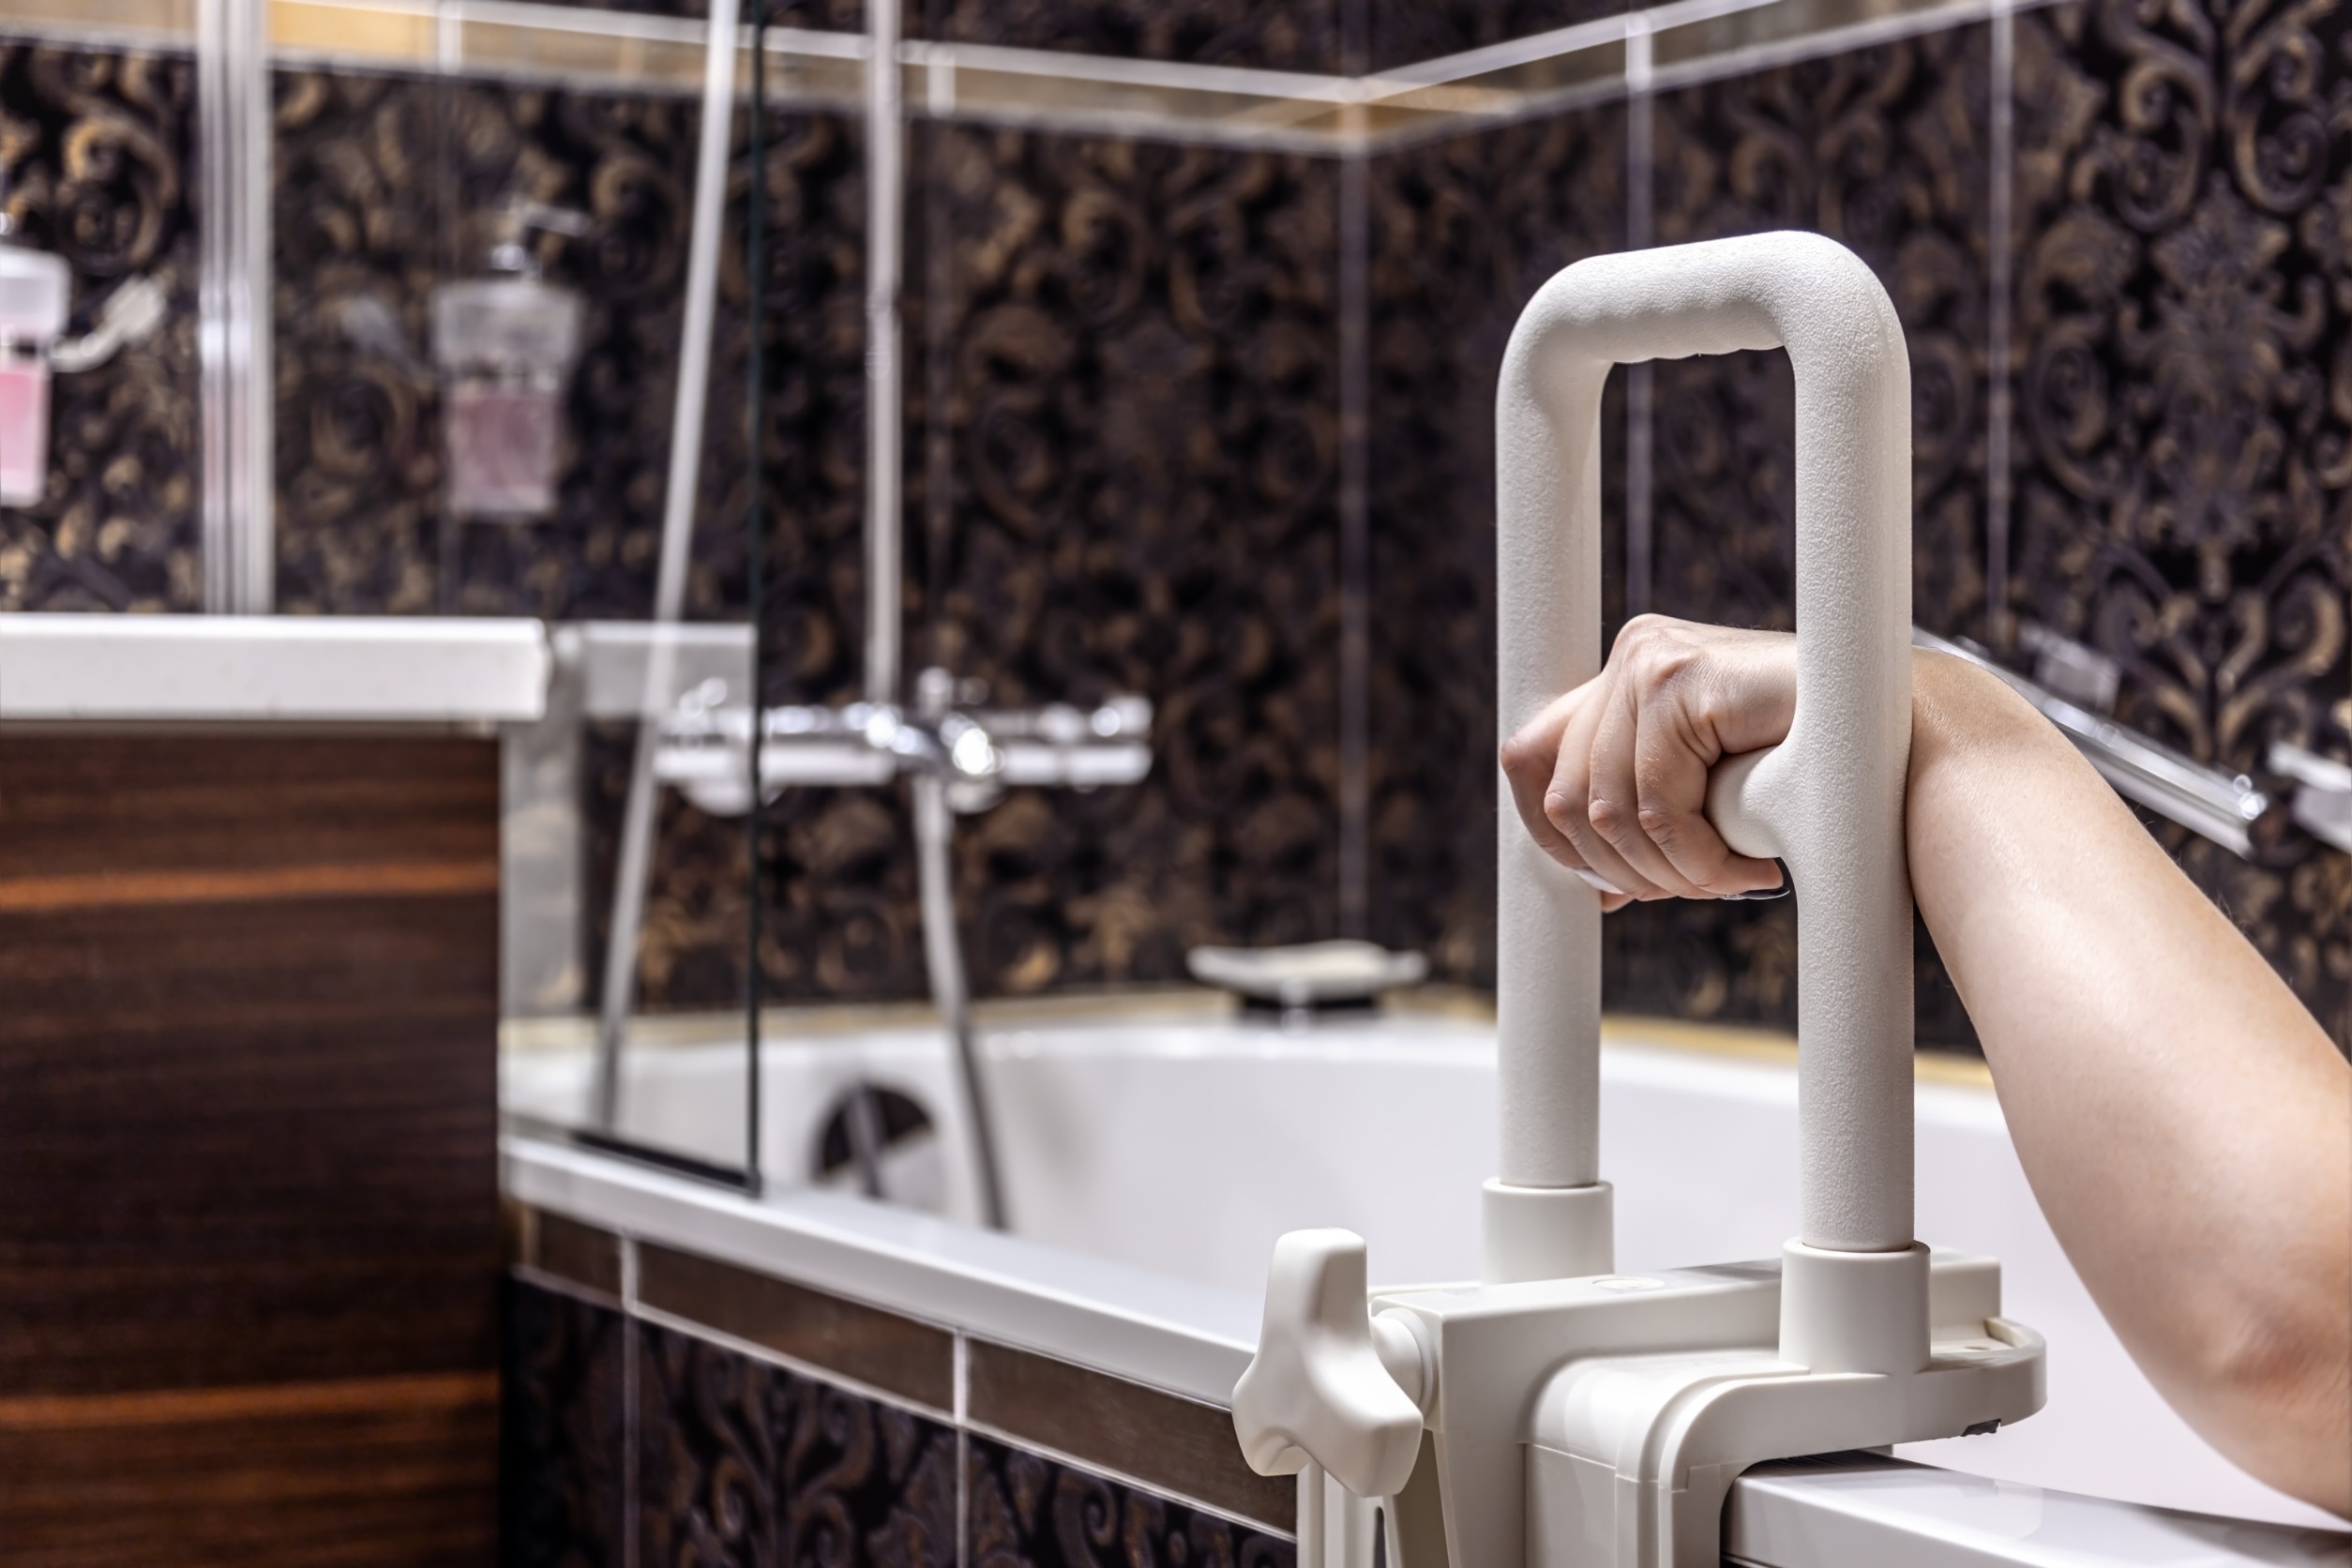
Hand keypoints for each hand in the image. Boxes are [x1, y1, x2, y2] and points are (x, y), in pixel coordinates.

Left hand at [1499, 615, 1795, 909]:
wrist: (1909, 745)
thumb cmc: (1815, 776)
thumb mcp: (1707, 797)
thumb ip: (1643, 817)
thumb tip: (1590, 885)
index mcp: (1625, 678)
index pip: (1530, 759)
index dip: (1552, 838)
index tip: (1610, 889)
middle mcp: (1632, 655)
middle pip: (1562, 794)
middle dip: (1623, 869)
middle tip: (1696, 890)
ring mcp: (1651, 659)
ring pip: (1607, 809)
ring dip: (1672, 871)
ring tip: (1731, 881)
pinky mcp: (1682, 680)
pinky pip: (1657, 806)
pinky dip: (1701, 859)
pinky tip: (1754, 865)